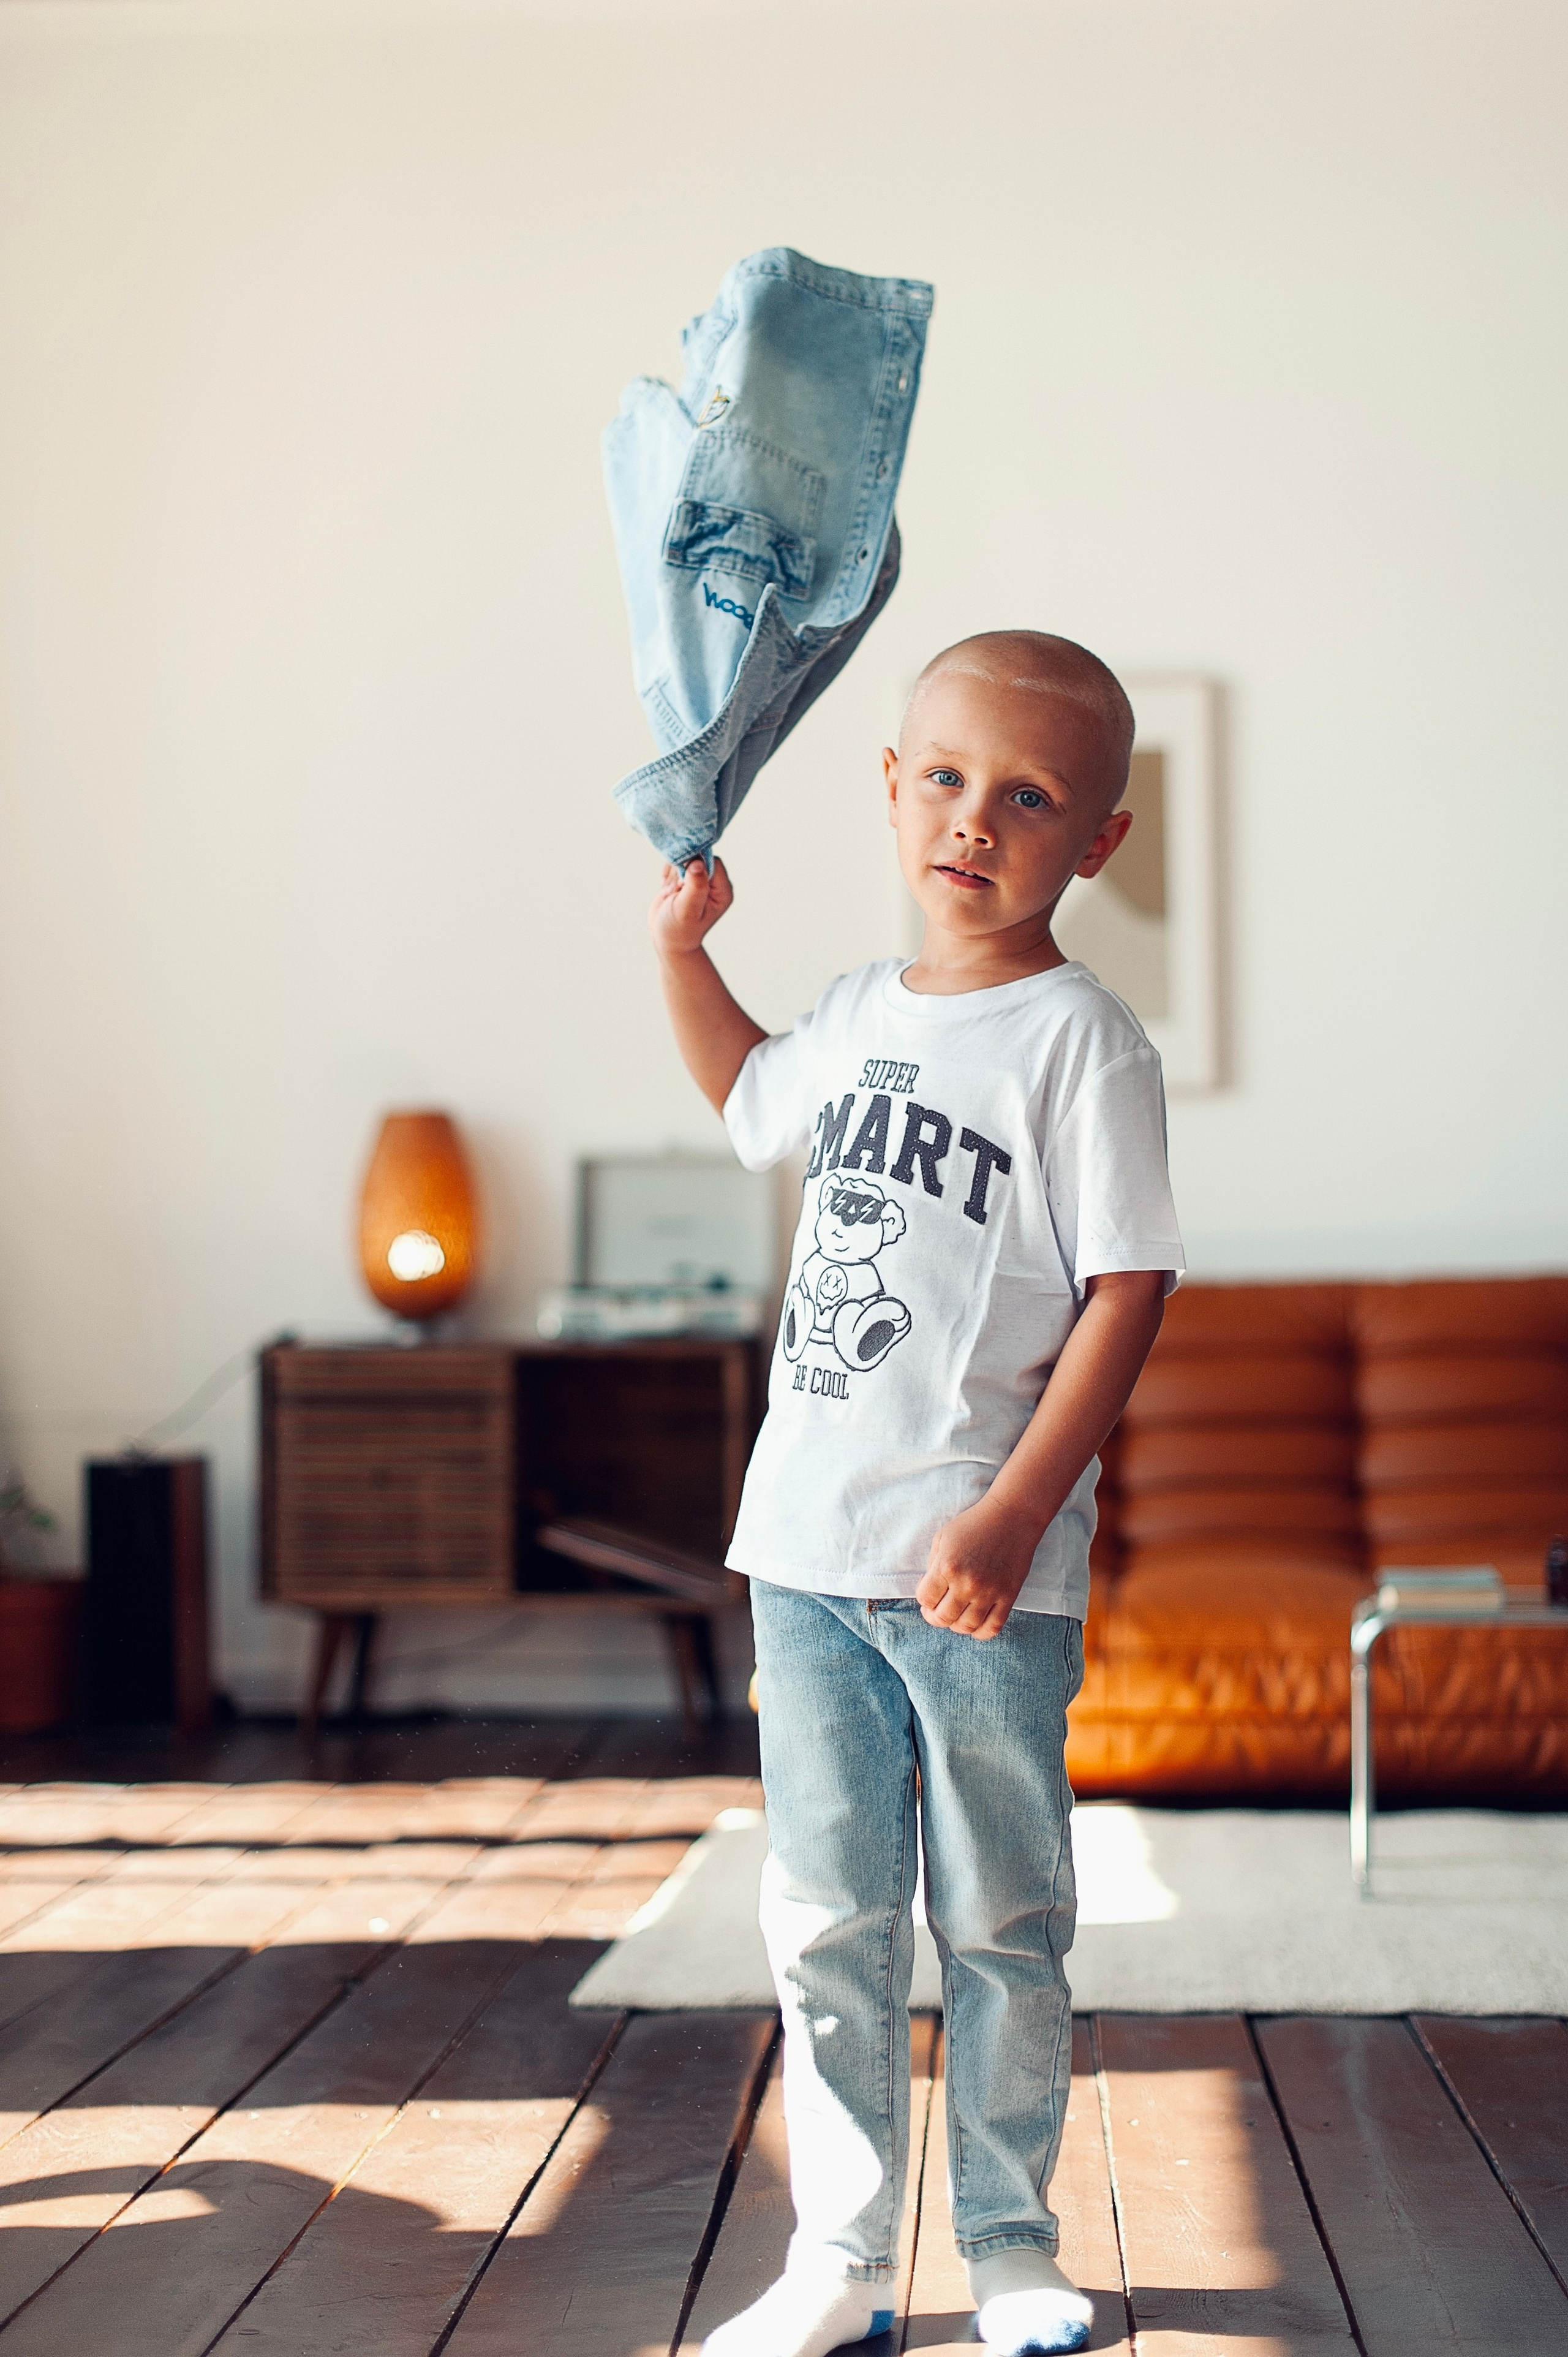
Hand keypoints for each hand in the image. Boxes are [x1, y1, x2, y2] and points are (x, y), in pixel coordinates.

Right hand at [649, 857, 733, 958]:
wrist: (667, 938)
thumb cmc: (678, 929)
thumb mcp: (687, 910)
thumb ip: (695, 887)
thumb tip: (698, 862)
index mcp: (722, 892)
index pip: (712, 862)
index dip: (695, 865)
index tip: (681, 882)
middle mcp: (715, 884)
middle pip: (698, 858)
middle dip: (681, 871)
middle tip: (673, 891)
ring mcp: (700, 880)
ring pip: (685, 859)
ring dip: (673, 875)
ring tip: (669, 894)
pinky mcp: (687, 878)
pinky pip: (677, 863)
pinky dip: (668, 874)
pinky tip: (666, 891)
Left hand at [916, 1499, 1038, 1639]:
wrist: (1012, 1517)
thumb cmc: (974, 1524)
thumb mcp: (943, 1538)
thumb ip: (933, 1566)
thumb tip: (929, 1592)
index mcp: (947, 1566)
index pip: (925, 1599)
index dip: (923, 1598)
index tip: (929, 1592)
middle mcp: (967, 1583)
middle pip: (942, 1618)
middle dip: (934, 1616)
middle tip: (936, 1609)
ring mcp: (989, 1592)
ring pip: (966, 1627)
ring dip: (955, 1626)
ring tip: (954, 1615)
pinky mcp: (1008, 1597)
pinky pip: (992, 1628)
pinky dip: (979, 1632)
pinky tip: (974, 1623)